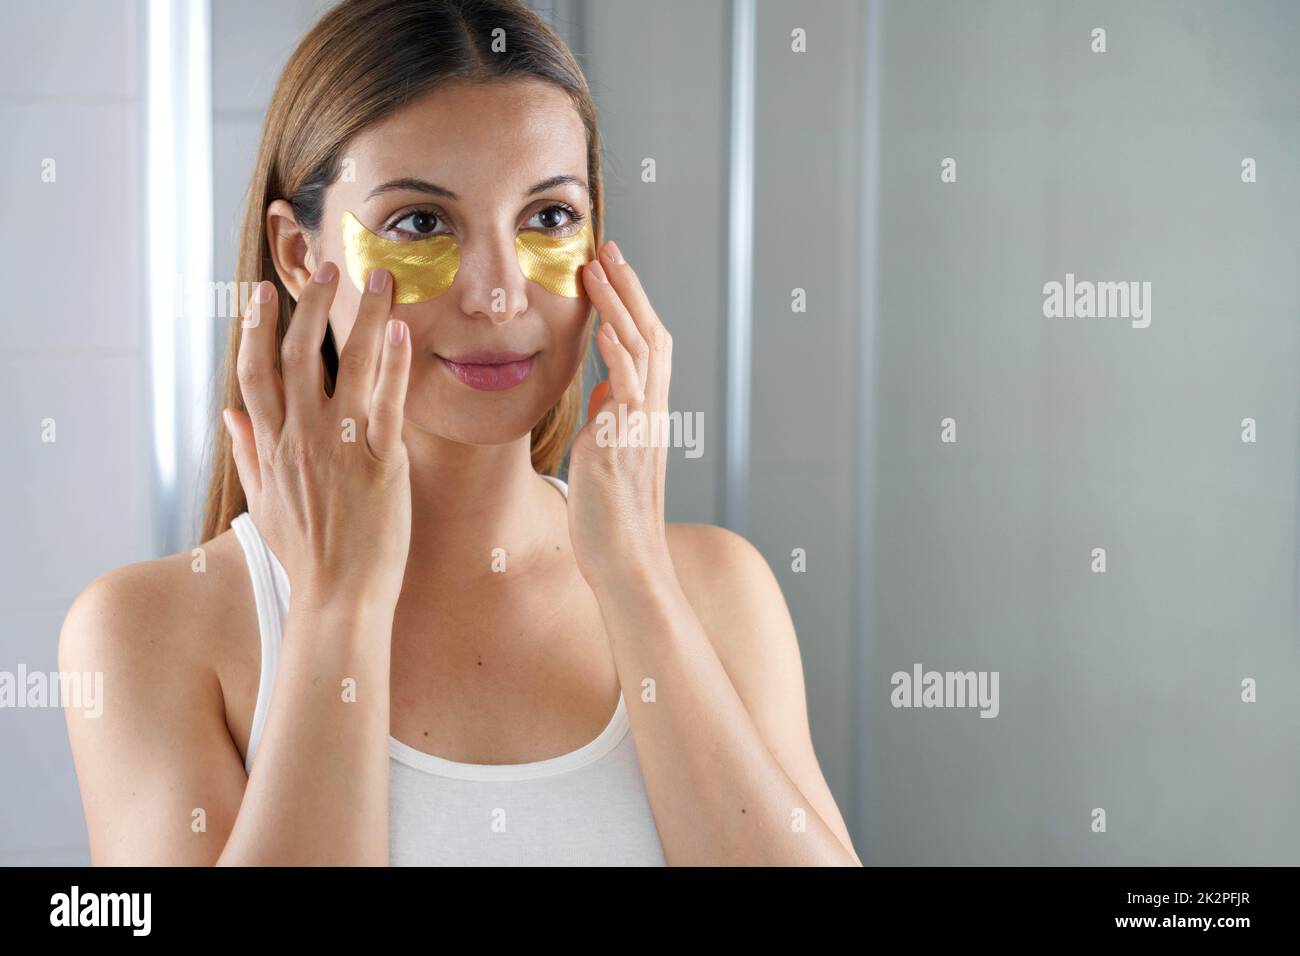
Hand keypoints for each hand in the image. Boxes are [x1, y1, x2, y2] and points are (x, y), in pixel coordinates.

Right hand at [223, 264, 411, 613]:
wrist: (338, 600)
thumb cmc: (307, 556)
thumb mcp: (264, 503)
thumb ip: (248, 452)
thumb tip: (228, 412)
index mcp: (271, 447)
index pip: (255, 373)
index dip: (257, 328)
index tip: (261, 291)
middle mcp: (300, 440)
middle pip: (298, 356)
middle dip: (310, 305)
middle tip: (327, 265)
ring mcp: (339, 448)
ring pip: (347, 366)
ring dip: (362, 316)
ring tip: (380, 279)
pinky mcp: (379, 463)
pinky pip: (387, 402)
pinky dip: (394, 364)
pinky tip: (402, 331)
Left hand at [566, 241, 673, 589]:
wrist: (626, 563)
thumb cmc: (610, 517)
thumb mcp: (607, 456)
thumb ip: (610, 419)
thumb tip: (606, 389)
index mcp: (644, 414)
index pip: (645, 344)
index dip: (630, 303)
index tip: (609, 269)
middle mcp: (650, 413)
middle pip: (650, 334)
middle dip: (628, 288)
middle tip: (608, 248)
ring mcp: (641, 427)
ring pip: (640, 352)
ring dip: (620, 305)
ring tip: (599, 268)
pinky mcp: (624, 445)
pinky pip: (628, 391)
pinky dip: (620, 355)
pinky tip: (606, 327)